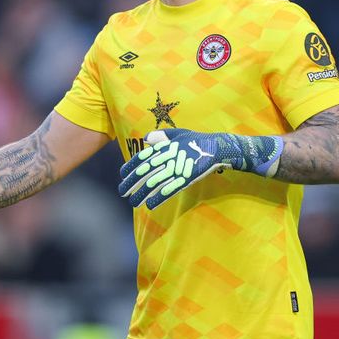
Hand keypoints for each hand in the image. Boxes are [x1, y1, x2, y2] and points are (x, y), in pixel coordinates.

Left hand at [118, 129, 282, 209]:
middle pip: (145, 171)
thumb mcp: (179, 134)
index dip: (130, 166)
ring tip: (132, 203)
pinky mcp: (187, 178)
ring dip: (142, 193)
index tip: (121, 175)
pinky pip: (170, 189)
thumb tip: (146, 139)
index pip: (143, 157)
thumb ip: (162, 136)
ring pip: (155, 182)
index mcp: (165, 146)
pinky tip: (150, 205)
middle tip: (121, 191)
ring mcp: (177, 167)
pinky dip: (159, 197)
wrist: (217, 147)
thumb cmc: (196, 141)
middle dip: (132, 182)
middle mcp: (169, 156)